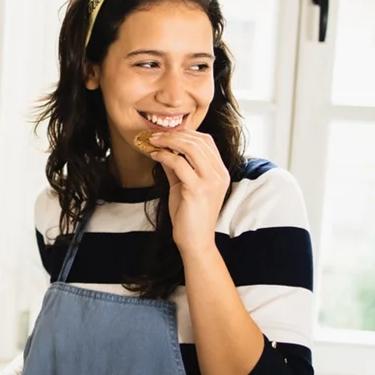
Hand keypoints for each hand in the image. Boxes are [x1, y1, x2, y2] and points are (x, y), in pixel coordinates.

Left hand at [148, 130, 229, 257]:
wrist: (195, 241)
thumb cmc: (189, 216)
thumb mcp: (183, 186)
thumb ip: (177, 167)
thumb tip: (164, 149)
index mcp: (219, 172)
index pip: (206, 141)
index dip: (186, 133)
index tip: (166, 134)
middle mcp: (219, 174)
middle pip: (199, 140)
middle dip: (174, 134)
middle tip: (155, 135)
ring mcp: (211, 181)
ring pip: (191, 147)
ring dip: (169, 141)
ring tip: (154, 141)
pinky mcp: (198, 189)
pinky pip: (180, 163)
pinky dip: (165, 156)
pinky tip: (155, 155)